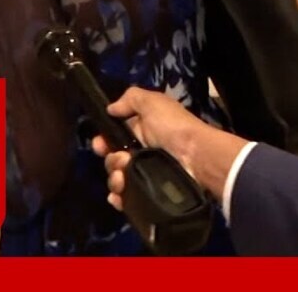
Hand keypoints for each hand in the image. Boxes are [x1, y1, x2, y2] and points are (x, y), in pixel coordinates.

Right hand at [90, 87, 212, 211]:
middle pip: (112, 160)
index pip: (114, 139)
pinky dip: (119, 198)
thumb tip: (111, 108)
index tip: (100, 144)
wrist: (197, 156)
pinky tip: (118, 196)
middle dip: (110, 160)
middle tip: (120, 159)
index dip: (103, 141)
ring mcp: (145, 175)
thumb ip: (130, 99)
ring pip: (117, 180)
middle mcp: (141, 154)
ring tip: (122, 176)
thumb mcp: (153, 102)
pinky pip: (127, 198)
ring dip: (114, 179)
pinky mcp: (149, 193)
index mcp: (141, 132)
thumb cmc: (173, 127)